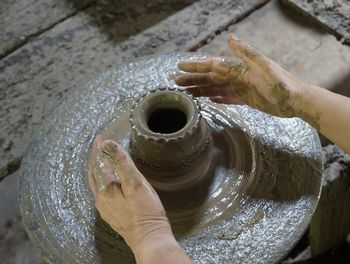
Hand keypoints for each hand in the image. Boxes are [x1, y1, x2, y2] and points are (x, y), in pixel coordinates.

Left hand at [88, 136, 191, 262]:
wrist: (149, 238)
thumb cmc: (146, 212)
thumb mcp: (136, 183)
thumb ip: (121, 163)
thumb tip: (107, 144)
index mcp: (105, 189)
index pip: (98, 162)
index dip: (99, 148)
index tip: (100, 137)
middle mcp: (101, 198)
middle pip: (94, 172)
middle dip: (95, 157)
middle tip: (98, 145)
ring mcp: (105, 207)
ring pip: (96, 183)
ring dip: (97, 168)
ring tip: (101, 160)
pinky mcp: (112, 214)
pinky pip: (101, 192)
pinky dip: (102, 180)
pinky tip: (109, 181)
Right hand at [175, 33, 303, 117]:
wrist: (296, 100)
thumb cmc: (281, 83)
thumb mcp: (263, 66)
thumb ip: (245, 53)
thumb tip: (229, 37)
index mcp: (239, 68)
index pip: (213, 66)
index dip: (196, 66)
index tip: (180, 66)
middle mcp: (237, 76)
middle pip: (210, 78)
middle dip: (193, 79)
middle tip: (176, 82)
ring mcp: (240, 88)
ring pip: (215, 88)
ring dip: (201, 89)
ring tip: (187, 93)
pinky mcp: (245, 99)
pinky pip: (226, 98)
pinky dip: (217, 98)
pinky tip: (208, 99)